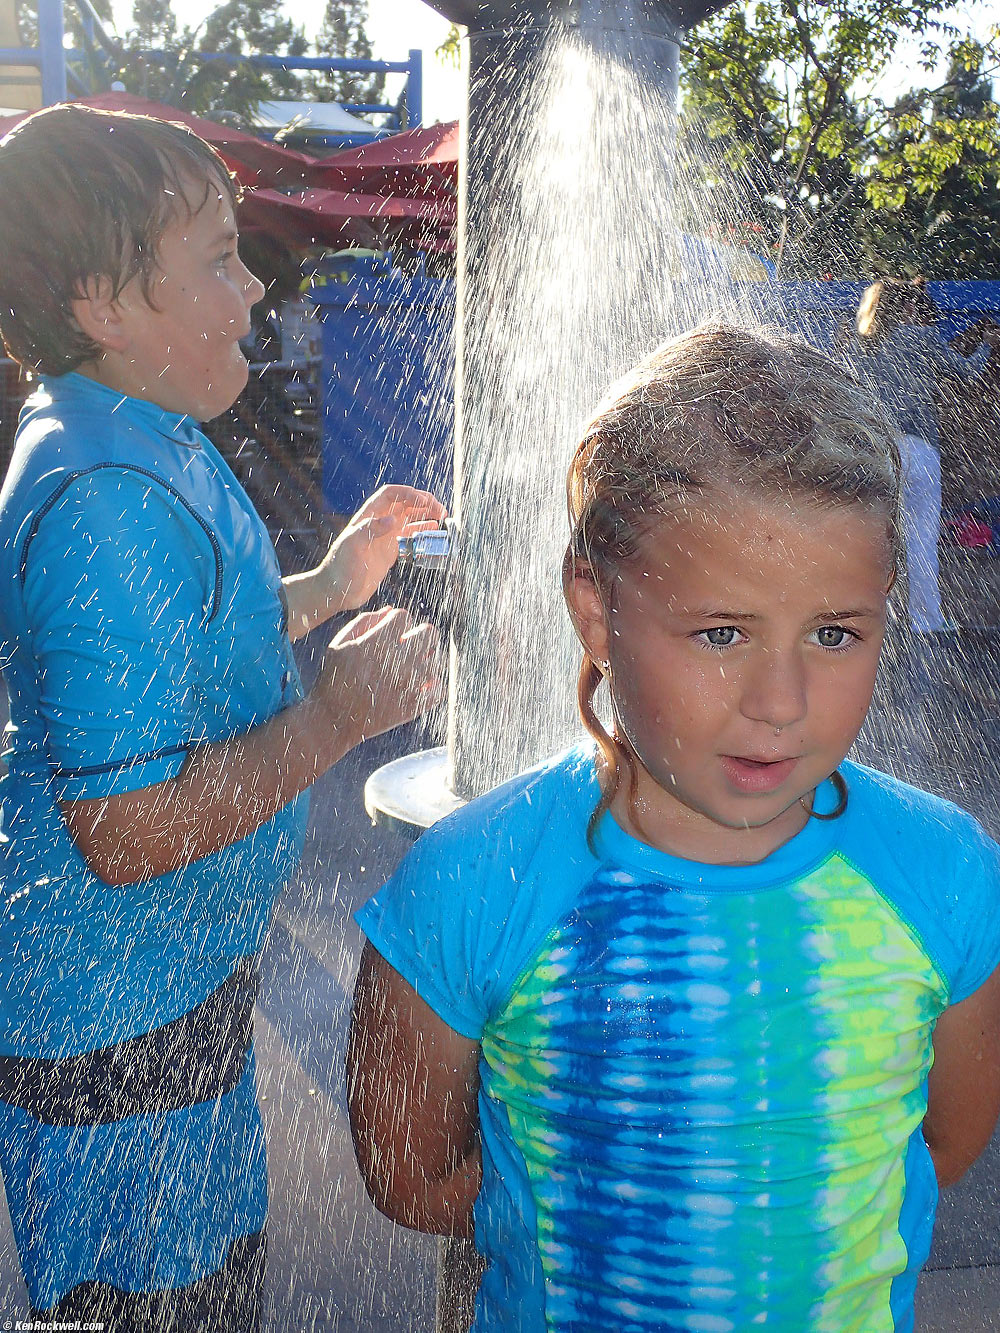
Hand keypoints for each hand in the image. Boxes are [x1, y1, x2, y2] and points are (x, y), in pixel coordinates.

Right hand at [312, 607, 444, 745]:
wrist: (335, 719)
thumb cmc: (335, 679)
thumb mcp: (339, 643)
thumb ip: (365, 621)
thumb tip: (390, 611)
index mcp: (379, 643)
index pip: (404, 617)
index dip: (396, 623)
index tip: (388, 635)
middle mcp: (400, 661)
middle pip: (430, 633)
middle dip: (419, 635)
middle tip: (406, 646)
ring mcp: (411, 684)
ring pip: (436, 660)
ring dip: (424, 662)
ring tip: (407, 670)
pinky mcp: (416, 705)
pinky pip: (439, 689)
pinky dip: (431, 688)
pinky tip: (415, 687)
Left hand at [320, 486, 447, 612]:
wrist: (337, 590)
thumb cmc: (341, 568)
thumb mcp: (353, 546)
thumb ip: (371, 529)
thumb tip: (393, 519)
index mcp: (368, 516)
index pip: (390, 494)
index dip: (408, 494)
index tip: (425, 501)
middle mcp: (377, 523)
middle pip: (403, 502)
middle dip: (422, 501)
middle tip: (439, 509)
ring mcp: (384, 535)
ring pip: (408, 516)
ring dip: (425, 512)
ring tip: (441, 514)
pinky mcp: (389, 549)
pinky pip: (408, 533)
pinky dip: (422, 528)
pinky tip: (433, 528)